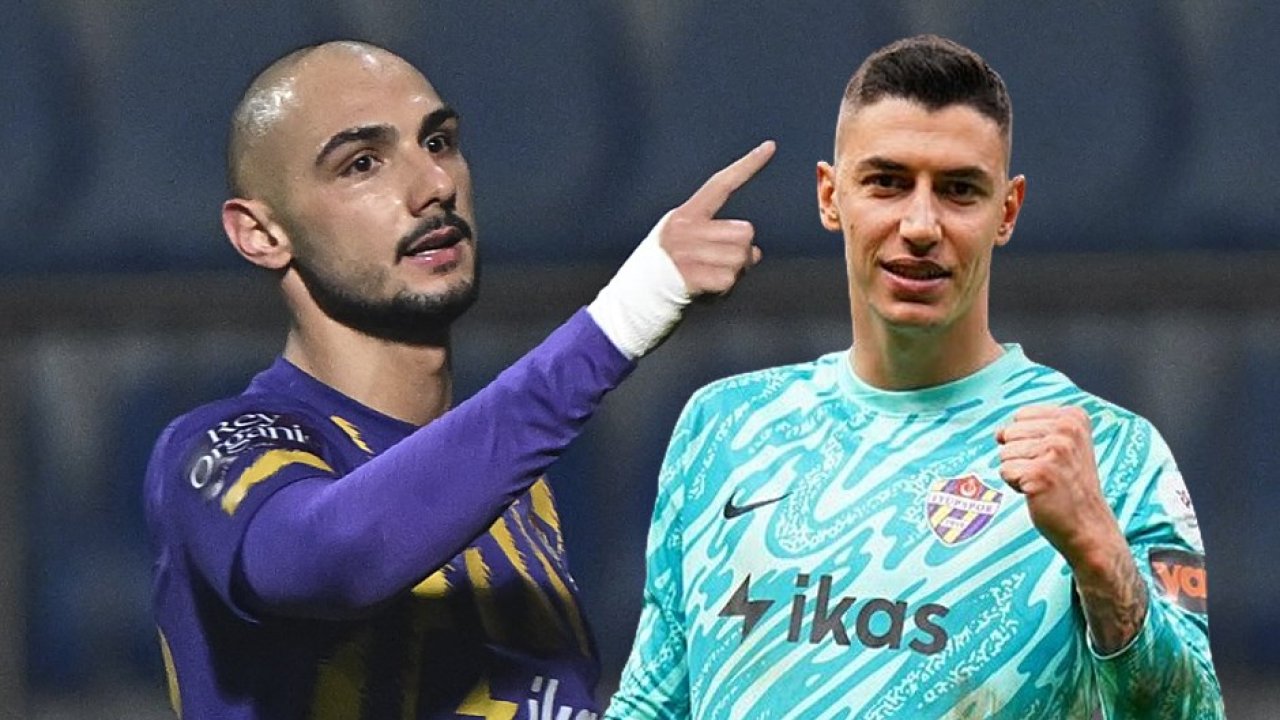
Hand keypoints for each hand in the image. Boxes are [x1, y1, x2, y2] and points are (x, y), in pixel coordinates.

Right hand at [659, 141, 775, 297]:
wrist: (637, 298)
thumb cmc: (670, 271)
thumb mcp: (688, 243)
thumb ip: (720, 239)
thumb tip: (755, 252)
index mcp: (685, 214)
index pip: (721, 184)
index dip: (747, 166)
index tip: (771, 146)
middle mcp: (685, 228)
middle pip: (745, 232)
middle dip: (743, 251)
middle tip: (722, 263)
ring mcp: (687, 251)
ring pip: (742, 257)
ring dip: (735, 272)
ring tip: (711, 277)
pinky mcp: (691, 275)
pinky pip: (730, 279)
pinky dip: (724, 290)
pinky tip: (707, 291)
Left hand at [995, 405, 1121, 562]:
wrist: (1088, 526)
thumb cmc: (1070, 488)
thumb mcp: (1063, 447)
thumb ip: (1032, 430)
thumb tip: (998, 433)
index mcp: (1073, 417)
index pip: (1021, 416)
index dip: (1028, 440)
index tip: (1053, 458)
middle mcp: (1066, 429)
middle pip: (1010, 433)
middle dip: (1020, 456)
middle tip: (1048, 473)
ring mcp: (1055, 450)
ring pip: (1005, 453)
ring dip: (1018, 472)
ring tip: (1045, 482)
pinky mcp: (1040, 472)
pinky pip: (1005, 471)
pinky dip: (1016, 485)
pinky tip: (1039, 492)